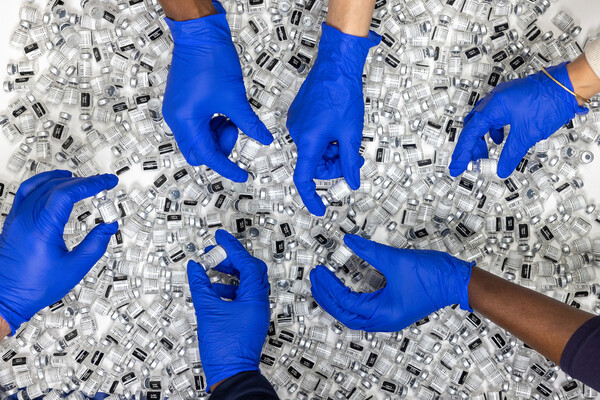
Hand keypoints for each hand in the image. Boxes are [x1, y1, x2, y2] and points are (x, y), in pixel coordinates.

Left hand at [0, 170, 118, 332]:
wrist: (5, 299)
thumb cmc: (34, 287)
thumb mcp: (74, 268)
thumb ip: (95, 245)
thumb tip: (108, 227)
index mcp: (41, 227)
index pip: (67, 192)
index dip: (90, 184)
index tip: (106, 182)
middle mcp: (26, 218)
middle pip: (56, 186)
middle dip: (83, 181)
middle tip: (102, 183)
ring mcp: (17, 218)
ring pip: (40, 185)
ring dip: (63, 179)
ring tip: (81, 179)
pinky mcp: (14, 222)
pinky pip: (27, 192)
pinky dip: (43, 183)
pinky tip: (53, 185)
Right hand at [163, 2, 272, 182]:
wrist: (199, 34)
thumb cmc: (212, 60)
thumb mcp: (235, 98)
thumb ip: (250, 124)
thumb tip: (264, 139)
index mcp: (187, 121)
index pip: (208, 156)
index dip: (227, 168)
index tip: (242, 176)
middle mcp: (177, 119)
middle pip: (198, 152)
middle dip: (219, 149)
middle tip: (235, 131)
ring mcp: (176, 111)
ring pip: (198, 139)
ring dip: (217, 135)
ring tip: (231, 115)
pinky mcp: (181, 103)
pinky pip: (196, 125)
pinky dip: (212, 125)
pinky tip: (223, 111)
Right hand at [187, 229, 269, 389]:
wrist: (231, 374)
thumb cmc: (225, 349)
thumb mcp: (208, 311)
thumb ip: (201, 286)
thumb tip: (195, 268)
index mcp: (255, 297)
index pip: (247, 263)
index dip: (233, 247)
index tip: (221, 237)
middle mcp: (259, 302)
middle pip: (250, 270)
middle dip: (232, 259)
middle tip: (215, 252)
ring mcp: (255, 311)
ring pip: (246, 283)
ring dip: (229, 274)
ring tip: (211, 270)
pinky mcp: (248, 320)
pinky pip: (241, 296)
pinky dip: (227, 289)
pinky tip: (213, 290)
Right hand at [287, 23, 379, 215]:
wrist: (336, 65)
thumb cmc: (342, 94)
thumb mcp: (351, 133)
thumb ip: (349, 162)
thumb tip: (352, 182)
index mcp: (308, 141)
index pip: (305, 179)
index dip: (311, 197)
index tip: (319, 209)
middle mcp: (297, 134)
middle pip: (313, 164)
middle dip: (333, 166)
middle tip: (353, 158)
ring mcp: (296, 124)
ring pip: (314, 150)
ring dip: (332, 150)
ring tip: (347, 137)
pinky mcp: (299, 116)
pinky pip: (312, 137)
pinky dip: (326, 139)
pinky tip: (337, 126)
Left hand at [310, 234, 472, 331]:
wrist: (456, 281)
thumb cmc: (432, 275)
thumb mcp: (396, 260)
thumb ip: (369, 250)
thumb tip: (349, 241)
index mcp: (384, 313)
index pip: (346, 303)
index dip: (329, 287)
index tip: (319, 272)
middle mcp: (385, 321)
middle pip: (346, 315)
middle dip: (327, 298)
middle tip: (315, 280)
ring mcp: (390, 318)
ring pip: (355, 316)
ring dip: (337, 302)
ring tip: (324, 287)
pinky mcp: (394, 311)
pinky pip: (365, 312)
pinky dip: (351, 303)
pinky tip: (345, 291)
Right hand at [449, 62, 587, 178]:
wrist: (570, 84)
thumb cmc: (551, 100)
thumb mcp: (527, 134)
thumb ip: (511, 154)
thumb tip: (501, 169)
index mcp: (493, 106)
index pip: (470, 133)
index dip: (462, 153)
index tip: (457, 166)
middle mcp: (494, 100)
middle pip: (473, 127)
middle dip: (472, 147)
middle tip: (472, 162)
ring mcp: (503, 98)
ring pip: (484, 121)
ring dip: (483, 139)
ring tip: (486, 153)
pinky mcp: (512, 99)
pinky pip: (495, 116)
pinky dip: (494, 130)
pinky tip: (501, 139)